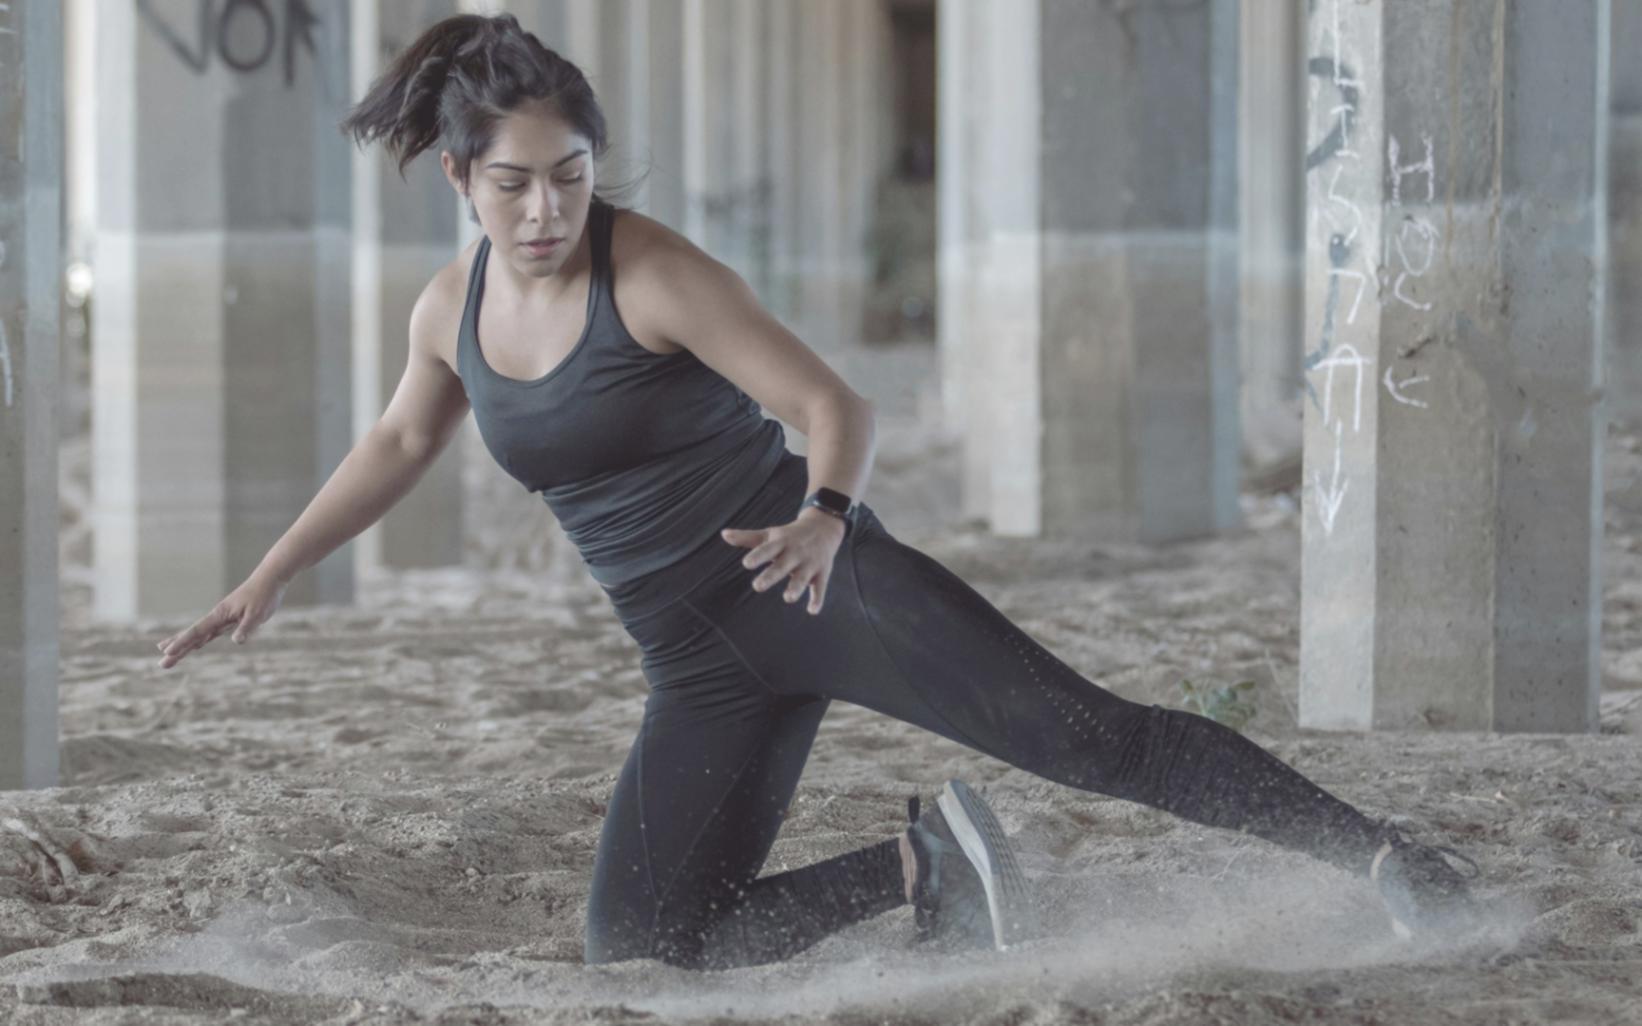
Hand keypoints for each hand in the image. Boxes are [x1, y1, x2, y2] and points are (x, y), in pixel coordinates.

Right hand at [155, 571, 288, 668]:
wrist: (270, 579)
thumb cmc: (264, 595)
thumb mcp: (257, 613)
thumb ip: (246, 627)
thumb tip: (236, 641)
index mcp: (220, 615)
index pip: (197, 632)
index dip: (182, 643)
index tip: (167, 652)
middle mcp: (217, 617)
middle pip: (193, 636)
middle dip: (177, 649)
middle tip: (162, 664)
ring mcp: (222, 619)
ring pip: (199, 635)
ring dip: (185, 645)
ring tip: (168, 653)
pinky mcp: (230, 620)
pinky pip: (211, 633)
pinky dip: (200, 640)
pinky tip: (195, 646)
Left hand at [721, 508, 847, 614]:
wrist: (823, 528)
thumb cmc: (789, 535)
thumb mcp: (769, 534)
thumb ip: (747, 538)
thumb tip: (723, 534)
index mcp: (780, 543)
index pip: (767, 549)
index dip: (758, 556)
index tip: (747, 563)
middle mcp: (795, 553)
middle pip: (782, 566)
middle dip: (771, 575)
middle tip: (757, 586)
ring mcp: (809, 564)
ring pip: (803, 578)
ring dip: (796, 587)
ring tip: (788, 598)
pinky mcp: (821, 573)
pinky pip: (820, 587)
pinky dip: (817, 599)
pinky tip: (812, 611)